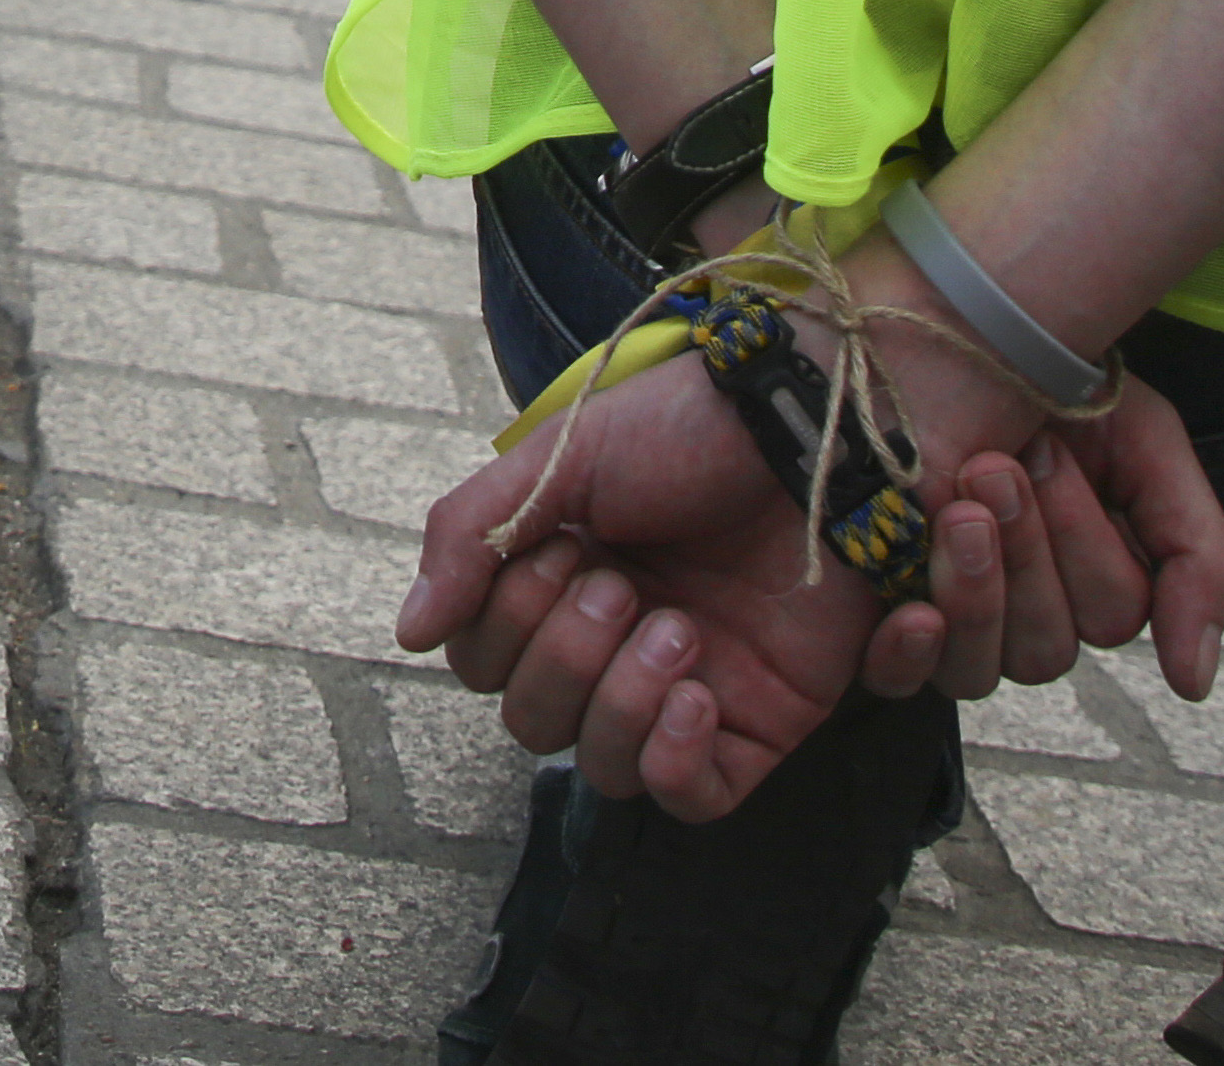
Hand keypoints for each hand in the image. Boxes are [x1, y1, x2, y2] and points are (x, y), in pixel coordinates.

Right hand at [404, 358, 972, 816]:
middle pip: (534, 723)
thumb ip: (469, 537)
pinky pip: (690, 797)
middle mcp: (613, 642)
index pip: (484, 663)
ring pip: (602, 767)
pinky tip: (694, 695)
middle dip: (563, 657)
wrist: (815, 427)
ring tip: (674, 628)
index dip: (503, 626)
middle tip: (618, 584)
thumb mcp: (557, 456)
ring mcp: (682, 687)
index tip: (558, 552)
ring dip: (618, 702)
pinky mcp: (758, 722)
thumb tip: (409, 634)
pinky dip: (671, 760)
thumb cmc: (690, 426)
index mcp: (558, 579)